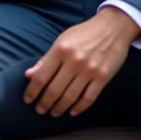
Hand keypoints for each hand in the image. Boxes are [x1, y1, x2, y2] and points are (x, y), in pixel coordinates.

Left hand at [23, 8, 139, 117]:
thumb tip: (29, 75)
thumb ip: (45, 59)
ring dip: (60, 108)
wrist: (113, 27)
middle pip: (54, 90)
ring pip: (70, 97)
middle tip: (40, 110)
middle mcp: (74, 61)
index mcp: (60, 50)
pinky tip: (72, 112)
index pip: (41, 76)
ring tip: (54, 112)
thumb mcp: (62, 40)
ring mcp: (89, 70)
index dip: (32, 91)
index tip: (27, 99)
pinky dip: (79, 108)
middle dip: (44, 103)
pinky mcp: (103, 77)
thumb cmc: (84, 33)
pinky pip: (88, 98)